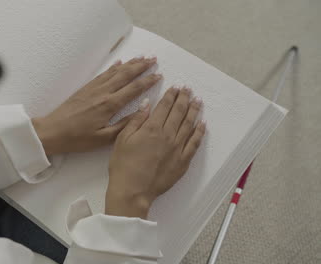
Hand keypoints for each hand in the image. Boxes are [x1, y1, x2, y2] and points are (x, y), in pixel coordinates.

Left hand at [32, 56, 161, 155]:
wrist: (52, 131)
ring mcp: (93, 89)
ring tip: (142, 57)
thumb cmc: (77, 138)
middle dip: (141, 66)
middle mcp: (103, 93)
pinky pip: (103, 74)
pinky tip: (119, 63)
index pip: (134, 89)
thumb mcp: (103, 138)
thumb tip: (142, 111)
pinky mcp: (85, 89)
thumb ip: (124, 125)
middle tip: (154, 58)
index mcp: (109, 105)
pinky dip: (113, 67)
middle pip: (126, 75)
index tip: (159, 75)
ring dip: (130, 63)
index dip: (148, 81)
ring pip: (115, 72)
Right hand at [105, 87, 205, 218]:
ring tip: (197, 101)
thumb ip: (136, 120)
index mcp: (152, 128)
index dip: (171, 95)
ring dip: (194, 111)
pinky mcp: (182, 161)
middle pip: (179, 112)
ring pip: (189, 125)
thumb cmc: (123, 166)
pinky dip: (200, 132)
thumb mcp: (122, 139)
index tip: (176, 87)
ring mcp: (177, 148)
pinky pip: (195, 143)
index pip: (164, 106)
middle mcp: (168, 135)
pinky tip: (202, 125)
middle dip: (184, 98)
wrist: (133, 190)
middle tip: (188, 89)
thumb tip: (147, 104)